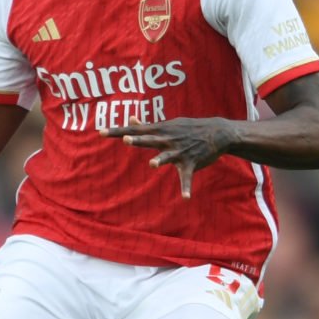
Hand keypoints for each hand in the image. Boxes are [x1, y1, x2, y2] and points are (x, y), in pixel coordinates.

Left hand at [102, 117, 234, 198]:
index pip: (135, 130)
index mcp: (160, 131)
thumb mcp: (168, 125)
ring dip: (160, 160)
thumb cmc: (188, 128)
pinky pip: (187, 178)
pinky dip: (186, 188)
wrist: (217, 133)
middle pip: (149, 140)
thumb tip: (130, 120)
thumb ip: (147, 126)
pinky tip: (185, 198)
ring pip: (167, 156)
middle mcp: (168, 140)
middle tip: (125, 139)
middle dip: (137, 140)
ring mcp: (180, 152)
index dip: (119, 131)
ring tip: (152, 165)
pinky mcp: (191, 163)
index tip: (101, 132)